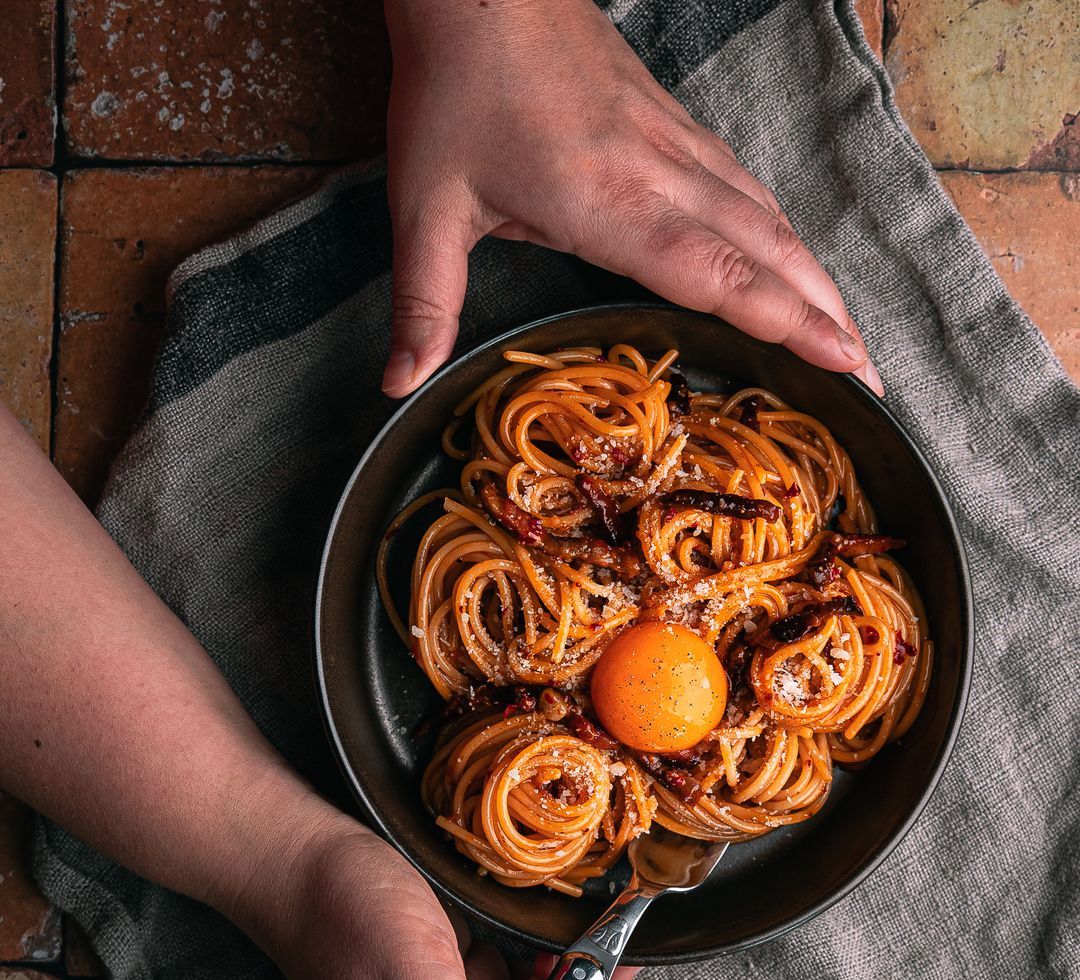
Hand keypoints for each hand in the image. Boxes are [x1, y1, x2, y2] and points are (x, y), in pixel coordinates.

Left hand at [381, 0, 881, 397]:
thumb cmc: (454, 92)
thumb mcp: (424, 208)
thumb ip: (423, 304)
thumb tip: (397, 386)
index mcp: (609, 203)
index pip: (717, 273)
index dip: (785, 320)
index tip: (844, 360)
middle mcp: (660, 174)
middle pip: (766, 251)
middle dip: (826, 316)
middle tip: (872, 375)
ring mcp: (675, 144)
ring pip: (768, 216)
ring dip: (817, 276)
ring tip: (853, 331)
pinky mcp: (674, 126)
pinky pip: (746, 186)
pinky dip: (785, 231)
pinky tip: (798, 257)